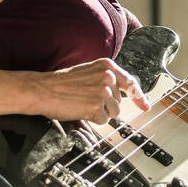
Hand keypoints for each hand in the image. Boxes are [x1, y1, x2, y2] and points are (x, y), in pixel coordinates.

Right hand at [27, 58, 149, 123]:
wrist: (42, 89)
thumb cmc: (61, 83)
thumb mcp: (88, 72)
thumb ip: (106, 78)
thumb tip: (120, 92)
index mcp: (107, 66)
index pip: (130, 82)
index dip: (139, 97)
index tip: (145, 106)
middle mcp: (108, 77)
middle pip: (119, 102)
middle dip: (106, 105)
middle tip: (87, 100)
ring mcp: (103, 92)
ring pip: (113, 113)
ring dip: (100, 113)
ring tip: (83, 104)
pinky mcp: (96, 107)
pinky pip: (102, 120)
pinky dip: (92, 119)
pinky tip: (81, 111)